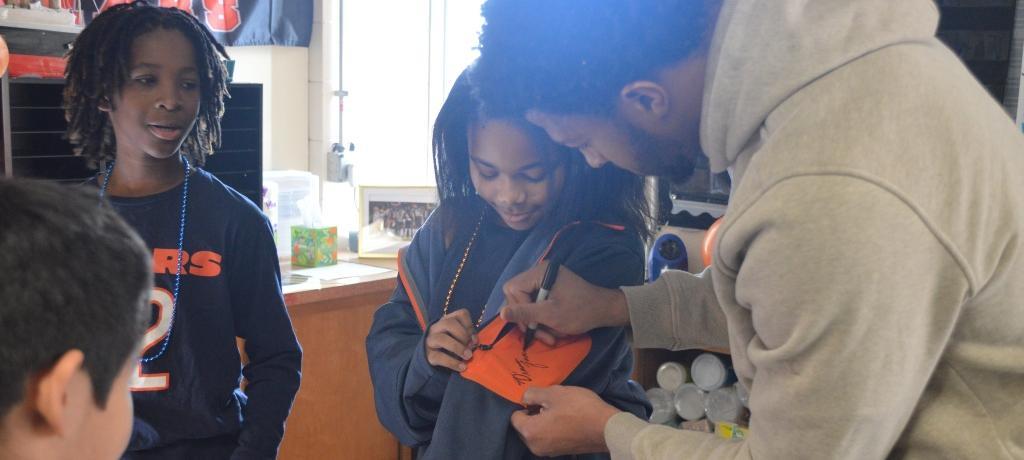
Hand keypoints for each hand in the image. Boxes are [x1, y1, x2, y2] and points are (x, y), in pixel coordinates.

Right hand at [425, 309, 477, 371]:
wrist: (432, 357)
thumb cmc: (451, 345)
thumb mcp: (459, 338)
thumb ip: (467, 337)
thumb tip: (474, 342)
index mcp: (447, 320)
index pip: (461, 314)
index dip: (470, 325)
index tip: (474, 339)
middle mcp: (437, 327)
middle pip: (449, 323)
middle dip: (462, 335)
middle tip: (470, 347)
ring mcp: (430, 340)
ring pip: (441, 338)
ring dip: (458, 348)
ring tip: (468, 357)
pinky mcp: (428, 355)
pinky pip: (439, 357)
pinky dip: (453, 363)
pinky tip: (462, 367)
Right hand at [501, 262, 629, 344]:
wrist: (604, 310)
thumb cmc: (580, 311)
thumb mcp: (550, 315)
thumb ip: (525, 313)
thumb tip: (501, 313)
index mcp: (540, 272)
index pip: (513, 288)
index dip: (519, 308)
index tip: (534, 322)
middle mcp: (540, 272)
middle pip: (517, 296)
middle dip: (527, 318)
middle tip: (540, 334)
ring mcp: (545, 280)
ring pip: (526, 303)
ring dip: (535, 322)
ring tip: (550, 336)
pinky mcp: (550, 289)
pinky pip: (536, 304)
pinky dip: (542, 319)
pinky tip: (552, 329)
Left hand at [510, 386, 619, 455]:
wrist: (606, 428)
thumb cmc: (578, 408)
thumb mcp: (553, 393)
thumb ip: (532, 394)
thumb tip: (524, 399)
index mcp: (530, 432)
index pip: (515, 416)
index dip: (526, 405)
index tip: (540, 399)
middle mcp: (535, 447)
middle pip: (525, 427)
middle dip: (534, 415)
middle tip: (551, 404)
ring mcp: (549, 452)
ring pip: (537, 433)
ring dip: (544, 422)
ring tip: (561, 411)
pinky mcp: (561, 453)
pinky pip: (549, 439)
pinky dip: (553, 430)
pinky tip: (568, 420)